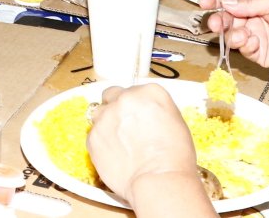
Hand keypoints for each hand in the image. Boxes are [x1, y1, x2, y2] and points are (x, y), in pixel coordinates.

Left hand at [88, 84, 196, 204]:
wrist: (159, 179)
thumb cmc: (175, 156)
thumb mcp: (175, 122)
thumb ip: (153, 110)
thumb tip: (143, 114)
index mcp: (149, 92)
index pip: (134, 90)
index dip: (134, 105)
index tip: (137, 116)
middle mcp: (125, 98)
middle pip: (111, 94)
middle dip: (115, 107)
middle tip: (123, 125)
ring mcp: (106, 116)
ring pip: (98, 113)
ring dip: (106, 123)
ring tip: (118, 142)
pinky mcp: (93, 136)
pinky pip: (93, 135)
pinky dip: (101, 143)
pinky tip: (114, 155)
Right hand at [202, 0, 268, 74]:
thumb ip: (250, 3)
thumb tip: (226, 4)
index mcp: (256, 1)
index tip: (203, 1)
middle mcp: (252, 18)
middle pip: (227, 17)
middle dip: (218, 19)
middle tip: (214, 23)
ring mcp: (255, 36)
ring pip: (232, 34)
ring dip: (229, 33)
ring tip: (236, 33)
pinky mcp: (259, 53)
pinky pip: (244, 48)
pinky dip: (243, 44)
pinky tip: (251, 40)